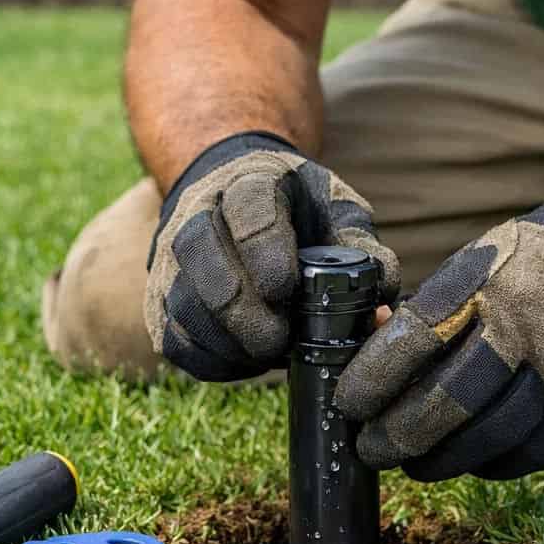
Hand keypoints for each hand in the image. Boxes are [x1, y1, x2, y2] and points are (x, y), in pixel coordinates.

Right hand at [146, 132, 400, 380]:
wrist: (231, 200)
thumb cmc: (296, 213)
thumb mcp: (336, 212)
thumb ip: (362, 249)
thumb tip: (384, 304)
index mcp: (248, 182)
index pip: (248, 206)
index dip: (264, 250)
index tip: (286, 288)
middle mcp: (197, 215)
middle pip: (202, 259)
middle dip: (243, 310)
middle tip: (280, 340)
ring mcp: (170, 259)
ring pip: (182, 304)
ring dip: (226, 341)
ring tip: (267, 354)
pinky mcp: (159, 301)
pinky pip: (174, 340)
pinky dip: (210, 360)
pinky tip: (244, 362)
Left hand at [335, 168, 543, 480]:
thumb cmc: (514, 276)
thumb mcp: (465, 271)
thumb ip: (416, 316)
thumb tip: (358, 353)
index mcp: (485, 285)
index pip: (417, 338)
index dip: (373, 378)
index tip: (347, 402)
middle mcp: (527, 329)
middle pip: (453, 398)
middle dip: (399, 433)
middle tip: (369, 447)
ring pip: (489, 437)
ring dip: (437, 459)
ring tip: (409, 461)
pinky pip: (526, 454)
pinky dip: (485, 463)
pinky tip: (463, 456)